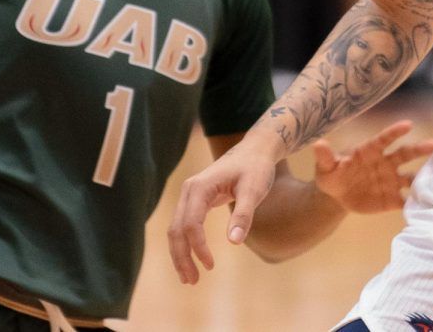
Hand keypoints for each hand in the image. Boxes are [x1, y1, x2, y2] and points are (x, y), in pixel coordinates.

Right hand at [168, 133, 280, 283]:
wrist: (255, 150)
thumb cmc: (256, 168)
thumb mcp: (254, 190)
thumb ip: (243, 215)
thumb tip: (233, 243)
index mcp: (199, 187)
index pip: (191, 224)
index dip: (198, 248)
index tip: (211, 266)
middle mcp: (189, 191)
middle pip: (176, 230)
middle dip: (182, 257)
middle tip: (193, 281)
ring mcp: (190, 195)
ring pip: (176, 229)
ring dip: (180, 254)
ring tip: (189, 278)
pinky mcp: (195, 200)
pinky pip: (184, 225)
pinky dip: (185, 244)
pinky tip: (191, 261)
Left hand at [313, 120, 432, 213]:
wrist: (338, 195)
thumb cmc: (333, 174)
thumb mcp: (326, 167)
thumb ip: (325, 156)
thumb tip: (318, 144)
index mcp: (370, 151)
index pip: (385, 139)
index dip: (395, 132)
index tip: (408, 125)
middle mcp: (385, 163)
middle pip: (405, 154)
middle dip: (419, 149)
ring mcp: (391, 181)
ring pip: (411, 177)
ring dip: (423, 178)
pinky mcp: (392, 199)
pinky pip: (406, 201)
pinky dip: (416, 203)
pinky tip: (427, 205)